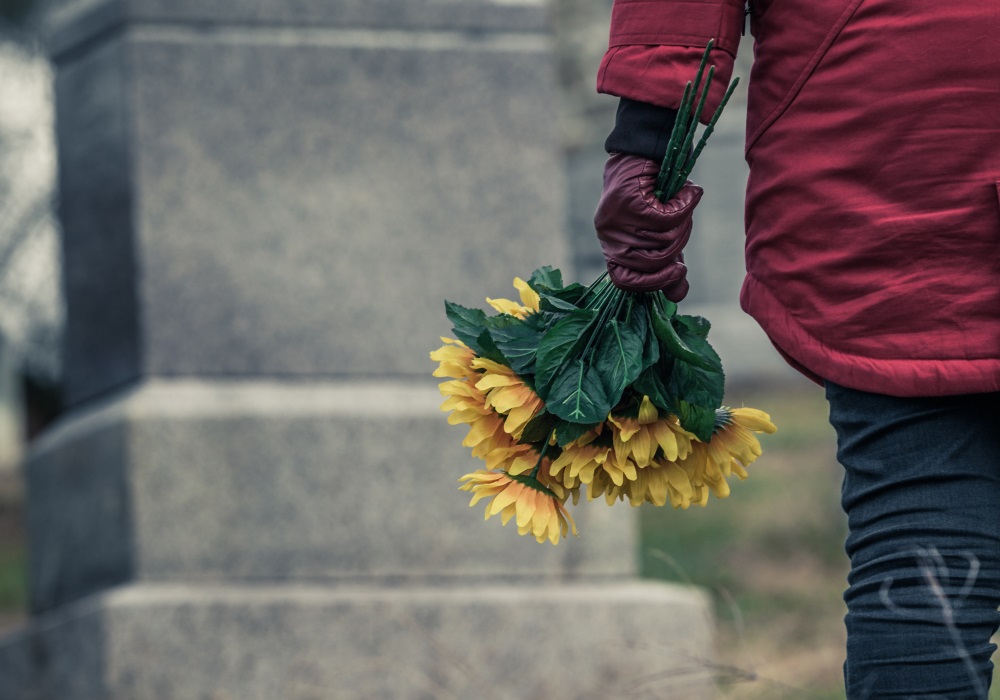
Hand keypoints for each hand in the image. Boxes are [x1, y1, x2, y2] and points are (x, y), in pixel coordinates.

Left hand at [594, 153, 702, 300]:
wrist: (644, 151)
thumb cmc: (655, 196)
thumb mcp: (662, 235)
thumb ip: (669, 265)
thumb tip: (677, 298)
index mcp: (614, 248)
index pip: (624, 281)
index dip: (652, 283)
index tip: (677, 272)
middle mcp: (609, 237)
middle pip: (651, 262)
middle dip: (676, 247)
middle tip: (682, 227)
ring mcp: (616, 221)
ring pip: (661, 240)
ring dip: (681, 224)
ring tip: (682, 206)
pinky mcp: (630, 202)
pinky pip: (666, 218)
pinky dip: (683, 206)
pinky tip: (686, 194)